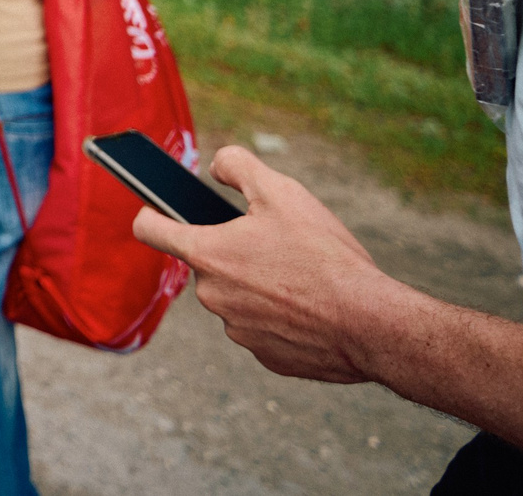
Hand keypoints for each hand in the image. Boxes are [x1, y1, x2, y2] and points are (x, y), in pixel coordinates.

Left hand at [131, 145, 396, 384]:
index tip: (155, 209)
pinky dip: (281, 317)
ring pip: (238, 297)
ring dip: (259, 286)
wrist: (371, 324)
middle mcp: (212, 297)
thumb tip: (218, 166)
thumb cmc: (324, 256)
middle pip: (208, 264)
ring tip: (300, 276)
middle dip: (234, 252)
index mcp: (207, 254)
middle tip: (275, 244)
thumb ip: (239, 166)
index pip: (150, 230)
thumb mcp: (282, 192)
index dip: (150, 214)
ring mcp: (238, 330)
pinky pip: (264, 327)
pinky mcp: (266, 356)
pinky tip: (311, 308)